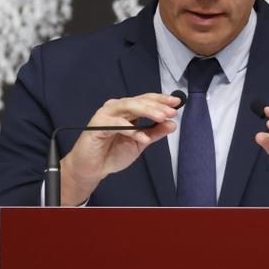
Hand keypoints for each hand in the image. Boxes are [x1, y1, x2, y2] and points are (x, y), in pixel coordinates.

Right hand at [58, 93, 181, 205]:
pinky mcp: (98, 125)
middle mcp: (116, 109)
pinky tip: (142, 137)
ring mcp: (106, 114)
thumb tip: (172, 124)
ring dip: (147, 111)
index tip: (176, 102)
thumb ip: (154, 133)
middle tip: (171, 111)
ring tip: (161, 118)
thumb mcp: (140, 143)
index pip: (146, 100)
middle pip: (139, 101)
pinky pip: (116, 124)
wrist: (92, 168)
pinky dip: (131, 129)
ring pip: (129, 107)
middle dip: (157, 106)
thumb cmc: (112, 153)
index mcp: (127, 111)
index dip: (161, 100)